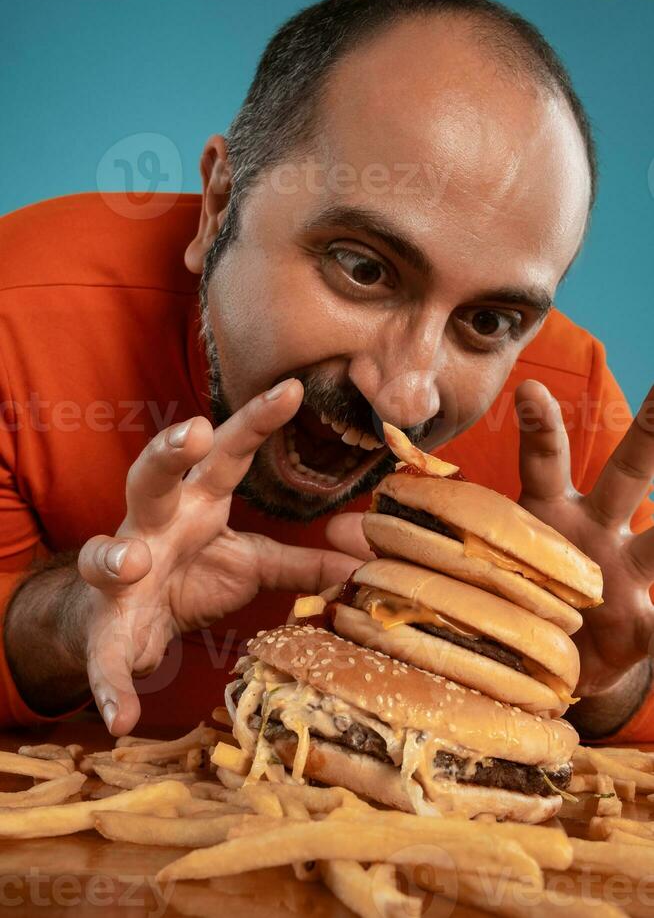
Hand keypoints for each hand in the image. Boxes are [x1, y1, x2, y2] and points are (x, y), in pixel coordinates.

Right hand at [77, 379, 360, 735]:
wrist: (127, 621)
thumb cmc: (192, 574)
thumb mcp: (251, 563)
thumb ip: (302, 561)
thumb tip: (365, 561)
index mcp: (196, 502)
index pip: (228, 454)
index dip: (256, 421)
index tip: (293, 389)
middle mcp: (154, 525)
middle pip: (152, 476)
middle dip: (166, 452)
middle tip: (190, 432)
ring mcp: (122, 573)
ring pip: (107, 551)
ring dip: (114, 555)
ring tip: (130, 562)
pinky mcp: (106, 627)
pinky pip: (103, 655)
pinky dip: (109, 683)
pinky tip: (119, 711)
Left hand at [327, 380, 653, 704]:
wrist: (556, 666)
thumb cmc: (507, 598)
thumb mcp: (465, 565)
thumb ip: (408, 545)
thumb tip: (333, 528)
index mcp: (547, 513)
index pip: (545, 459)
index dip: (539, 425)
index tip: (529, 388)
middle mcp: (593, 532)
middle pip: (625, 476)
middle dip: (649, 434)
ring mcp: (622, 574)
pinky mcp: (640, 624)